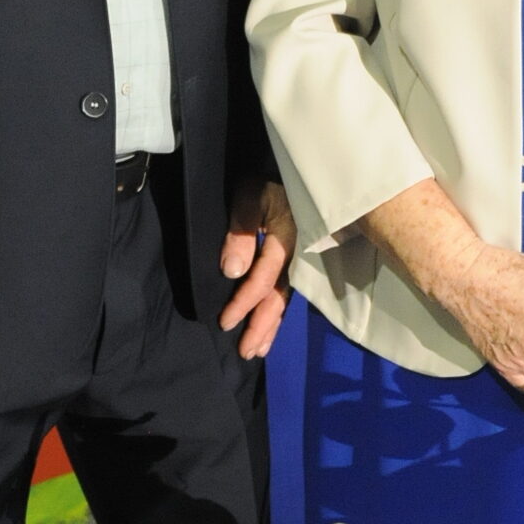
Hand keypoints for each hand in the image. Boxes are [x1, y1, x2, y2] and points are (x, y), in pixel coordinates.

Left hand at [218, 179, 296, 360]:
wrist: (294, 170)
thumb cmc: (263, 180)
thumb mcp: (249, 197)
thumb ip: (242, 232)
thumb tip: (232, 271)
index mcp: (286, 240)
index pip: (263, 279)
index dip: (244, 302)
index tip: (225, 322)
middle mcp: (295, 255)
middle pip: (278, 297)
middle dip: (261, 326)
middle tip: (245, 352)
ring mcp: (298, 259)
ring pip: (284, 299)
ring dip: (271, 326)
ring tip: (257, 350)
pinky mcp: (295, 260)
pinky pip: (287, 291)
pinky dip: (278, 313)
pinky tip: (269, 328)